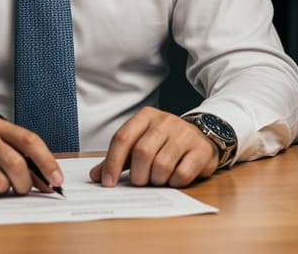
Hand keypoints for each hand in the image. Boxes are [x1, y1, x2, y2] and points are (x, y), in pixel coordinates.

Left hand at [89, 107, 218, 187]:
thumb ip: (119, 159)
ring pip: (162, 165)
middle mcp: (165, 121)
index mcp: (145, 116)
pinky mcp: (200, 149)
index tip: (108, 182)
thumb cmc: (164, 142)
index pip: (123, 137)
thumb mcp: (140, 143)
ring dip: (157, 180)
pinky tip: (174, 178)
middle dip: (138, 175)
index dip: (112, 162)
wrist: (201, 135)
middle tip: (140, 181)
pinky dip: (174, 183)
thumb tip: (95, 176)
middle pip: (142, 153)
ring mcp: (184, 134)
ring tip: (158, 178)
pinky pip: (182, 174)